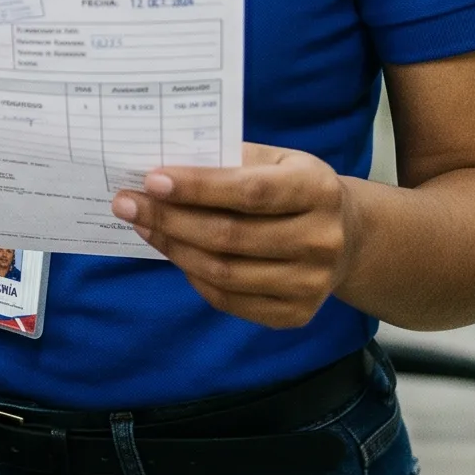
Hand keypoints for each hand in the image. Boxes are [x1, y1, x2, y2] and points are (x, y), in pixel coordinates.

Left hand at [113, 144, 352, 330]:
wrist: (347, 236)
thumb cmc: (295, 187)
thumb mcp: (276, 159)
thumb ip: (229, 160)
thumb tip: (164, 167)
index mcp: (318, 190)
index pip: (250, 192)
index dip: (198, 187)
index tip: (151, 180)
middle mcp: (321, 240)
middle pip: (230, 236)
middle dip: (170, 219)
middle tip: (127, 204)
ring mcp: (311, 283)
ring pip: (224, 273)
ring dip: (173, 248)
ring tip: (142, 226)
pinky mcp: (296, 314)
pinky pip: (229, 301)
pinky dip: (193, 276)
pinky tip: (174, 252)